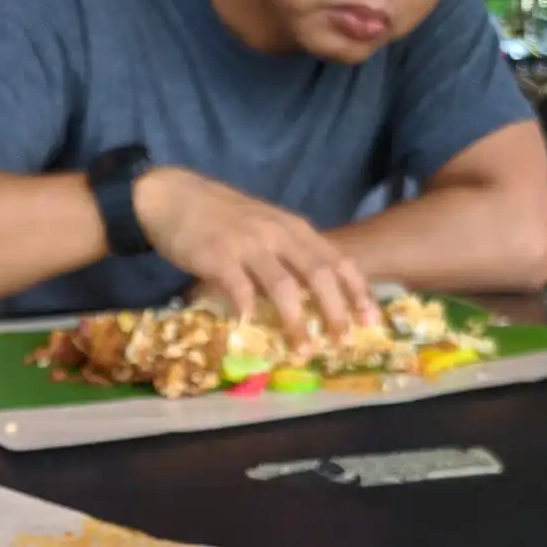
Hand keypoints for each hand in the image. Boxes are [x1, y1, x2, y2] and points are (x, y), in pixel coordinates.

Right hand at [134, 167, 376, 345]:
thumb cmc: (222, 216)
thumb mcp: (264, 227)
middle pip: (318, 274)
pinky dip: (248, 310)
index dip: (356, 290)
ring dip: (296, 321)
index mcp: (293, 228)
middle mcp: (277, 234)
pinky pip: (239, 287)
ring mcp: (248, 245)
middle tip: (344, 341)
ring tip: (303, 349)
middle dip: (336, 310)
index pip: (336, 259)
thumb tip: (310, 292)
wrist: (174, 196)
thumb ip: (287, 253)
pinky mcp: (218, 256)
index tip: (371, 319)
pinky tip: (252, 329)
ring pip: (283, 286)